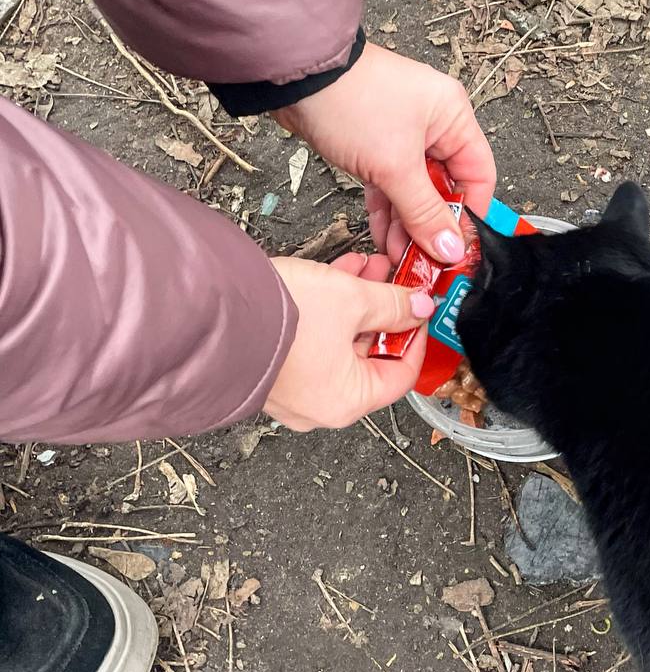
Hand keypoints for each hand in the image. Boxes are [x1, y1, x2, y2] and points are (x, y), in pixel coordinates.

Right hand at [265, 253, 432, 430]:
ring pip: (339, 343)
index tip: (420, 311)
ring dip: (356, 303)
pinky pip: (311, 340)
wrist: (206, 310)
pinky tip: (336, 275)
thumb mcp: (351, 299)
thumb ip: (393, 304)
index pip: (401, 375)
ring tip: (367, 267)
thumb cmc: (276, 320)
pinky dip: (327, 310)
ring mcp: (292, 389)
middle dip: (383, 311)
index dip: (416, 337)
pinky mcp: (270, 367)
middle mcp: (319, 404)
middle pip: (368, 356)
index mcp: (347, 402)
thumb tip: (417, 307)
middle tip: (394, 280)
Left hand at [272, 43, 495, 264]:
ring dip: (408, 224)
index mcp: (453, 117)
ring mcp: (402, 135)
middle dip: (433, 225)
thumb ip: (424, 212)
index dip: (471, 214)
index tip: (459, 246)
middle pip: (445, 187)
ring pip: (414, 190)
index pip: (478, 175)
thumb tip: (449, 245)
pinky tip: (385, 236)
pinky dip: (388, 210)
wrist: (292, 78)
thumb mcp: (395, 166)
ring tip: (403, 254)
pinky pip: (390, 185)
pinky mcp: (374, 145)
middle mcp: (433, 124)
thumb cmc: (348, 97)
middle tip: (428, 257)